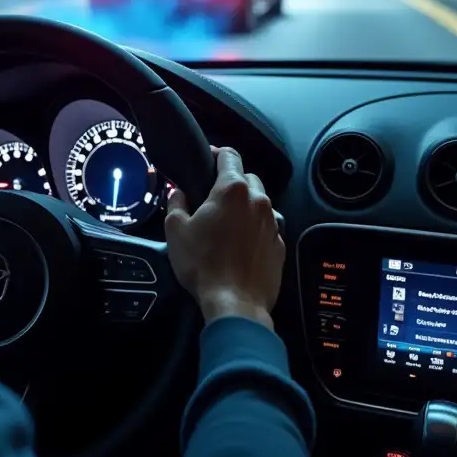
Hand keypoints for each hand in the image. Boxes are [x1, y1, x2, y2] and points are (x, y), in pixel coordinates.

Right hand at [164, 146, 284, 328]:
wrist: (235, 303)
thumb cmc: (203, 265)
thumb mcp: (176, 230)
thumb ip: (176, 203)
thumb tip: (178, 192)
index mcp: (232, 190)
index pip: (229, 155)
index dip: (216, 153)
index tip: (207, 158)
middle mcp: (258, 200)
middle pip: (247, 177)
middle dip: (231, 181)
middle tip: (212, 196)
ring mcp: (273, 223)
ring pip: (260, 202)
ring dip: (245, 205)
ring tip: (227, 222)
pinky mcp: (280, 244)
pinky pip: (267, 226)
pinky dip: (255, 228)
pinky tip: (240, 243)